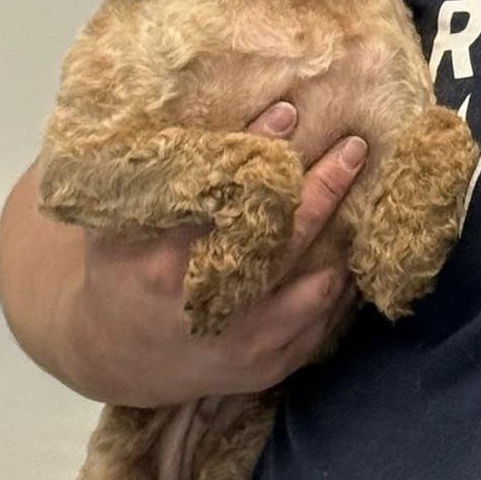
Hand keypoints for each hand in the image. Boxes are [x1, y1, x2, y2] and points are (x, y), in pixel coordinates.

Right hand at [62, 103, 364, 405]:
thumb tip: (195, 115)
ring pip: (316, 287)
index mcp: (168, 268)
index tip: (289, 113)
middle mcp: (213, 309)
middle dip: (324, 187)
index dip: (260, 151)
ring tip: (367, 198)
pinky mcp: (268, 366)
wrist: (113, 358)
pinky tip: (351, 253)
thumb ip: (155, 181)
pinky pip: (321, 325)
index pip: (227, 197)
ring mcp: (245, 343)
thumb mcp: (117, 226)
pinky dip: (340, 289)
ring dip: (344, 242)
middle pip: (286, 238)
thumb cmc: (118, 275)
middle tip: (353, 148)